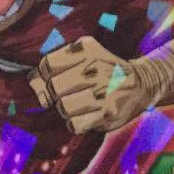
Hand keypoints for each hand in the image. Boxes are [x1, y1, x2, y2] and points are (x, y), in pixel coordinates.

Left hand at [28, 36, 147, 134]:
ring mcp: (104, 91)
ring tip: (80, 104)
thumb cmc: (103, 71)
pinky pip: (74, 124)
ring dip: (66, 109)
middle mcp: (97, 67)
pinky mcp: (109, 113)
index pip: (48, 64)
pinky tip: (86, 116)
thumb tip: (31, 80)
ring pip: (63, 107)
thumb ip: (54, 65)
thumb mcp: (83, 58)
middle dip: (56, 94)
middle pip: (53, 87)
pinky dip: (75, 123)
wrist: (143, 84)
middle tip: (70, 93)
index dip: (45, 75)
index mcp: (88, 49)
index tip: (55, 78)